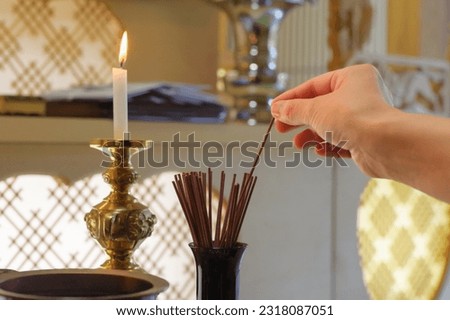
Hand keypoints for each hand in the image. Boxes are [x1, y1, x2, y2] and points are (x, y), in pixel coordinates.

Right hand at [271, 64, 398, 177]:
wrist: (385, 146)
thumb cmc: (355, 119)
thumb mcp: (315, 110)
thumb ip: (294, 110)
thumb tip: (277, 109)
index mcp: (351, 78)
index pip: (313, 86)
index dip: (291, 99)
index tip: (275, 109)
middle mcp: (359, 95)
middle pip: (319, 107)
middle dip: (299, 120)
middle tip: (281, 128)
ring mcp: (362, 118)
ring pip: (329, 125)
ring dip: (311, 135)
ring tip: (298, 144)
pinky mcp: (364, 139)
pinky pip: (340, 140)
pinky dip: (327, 145)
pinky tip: (319, 150)